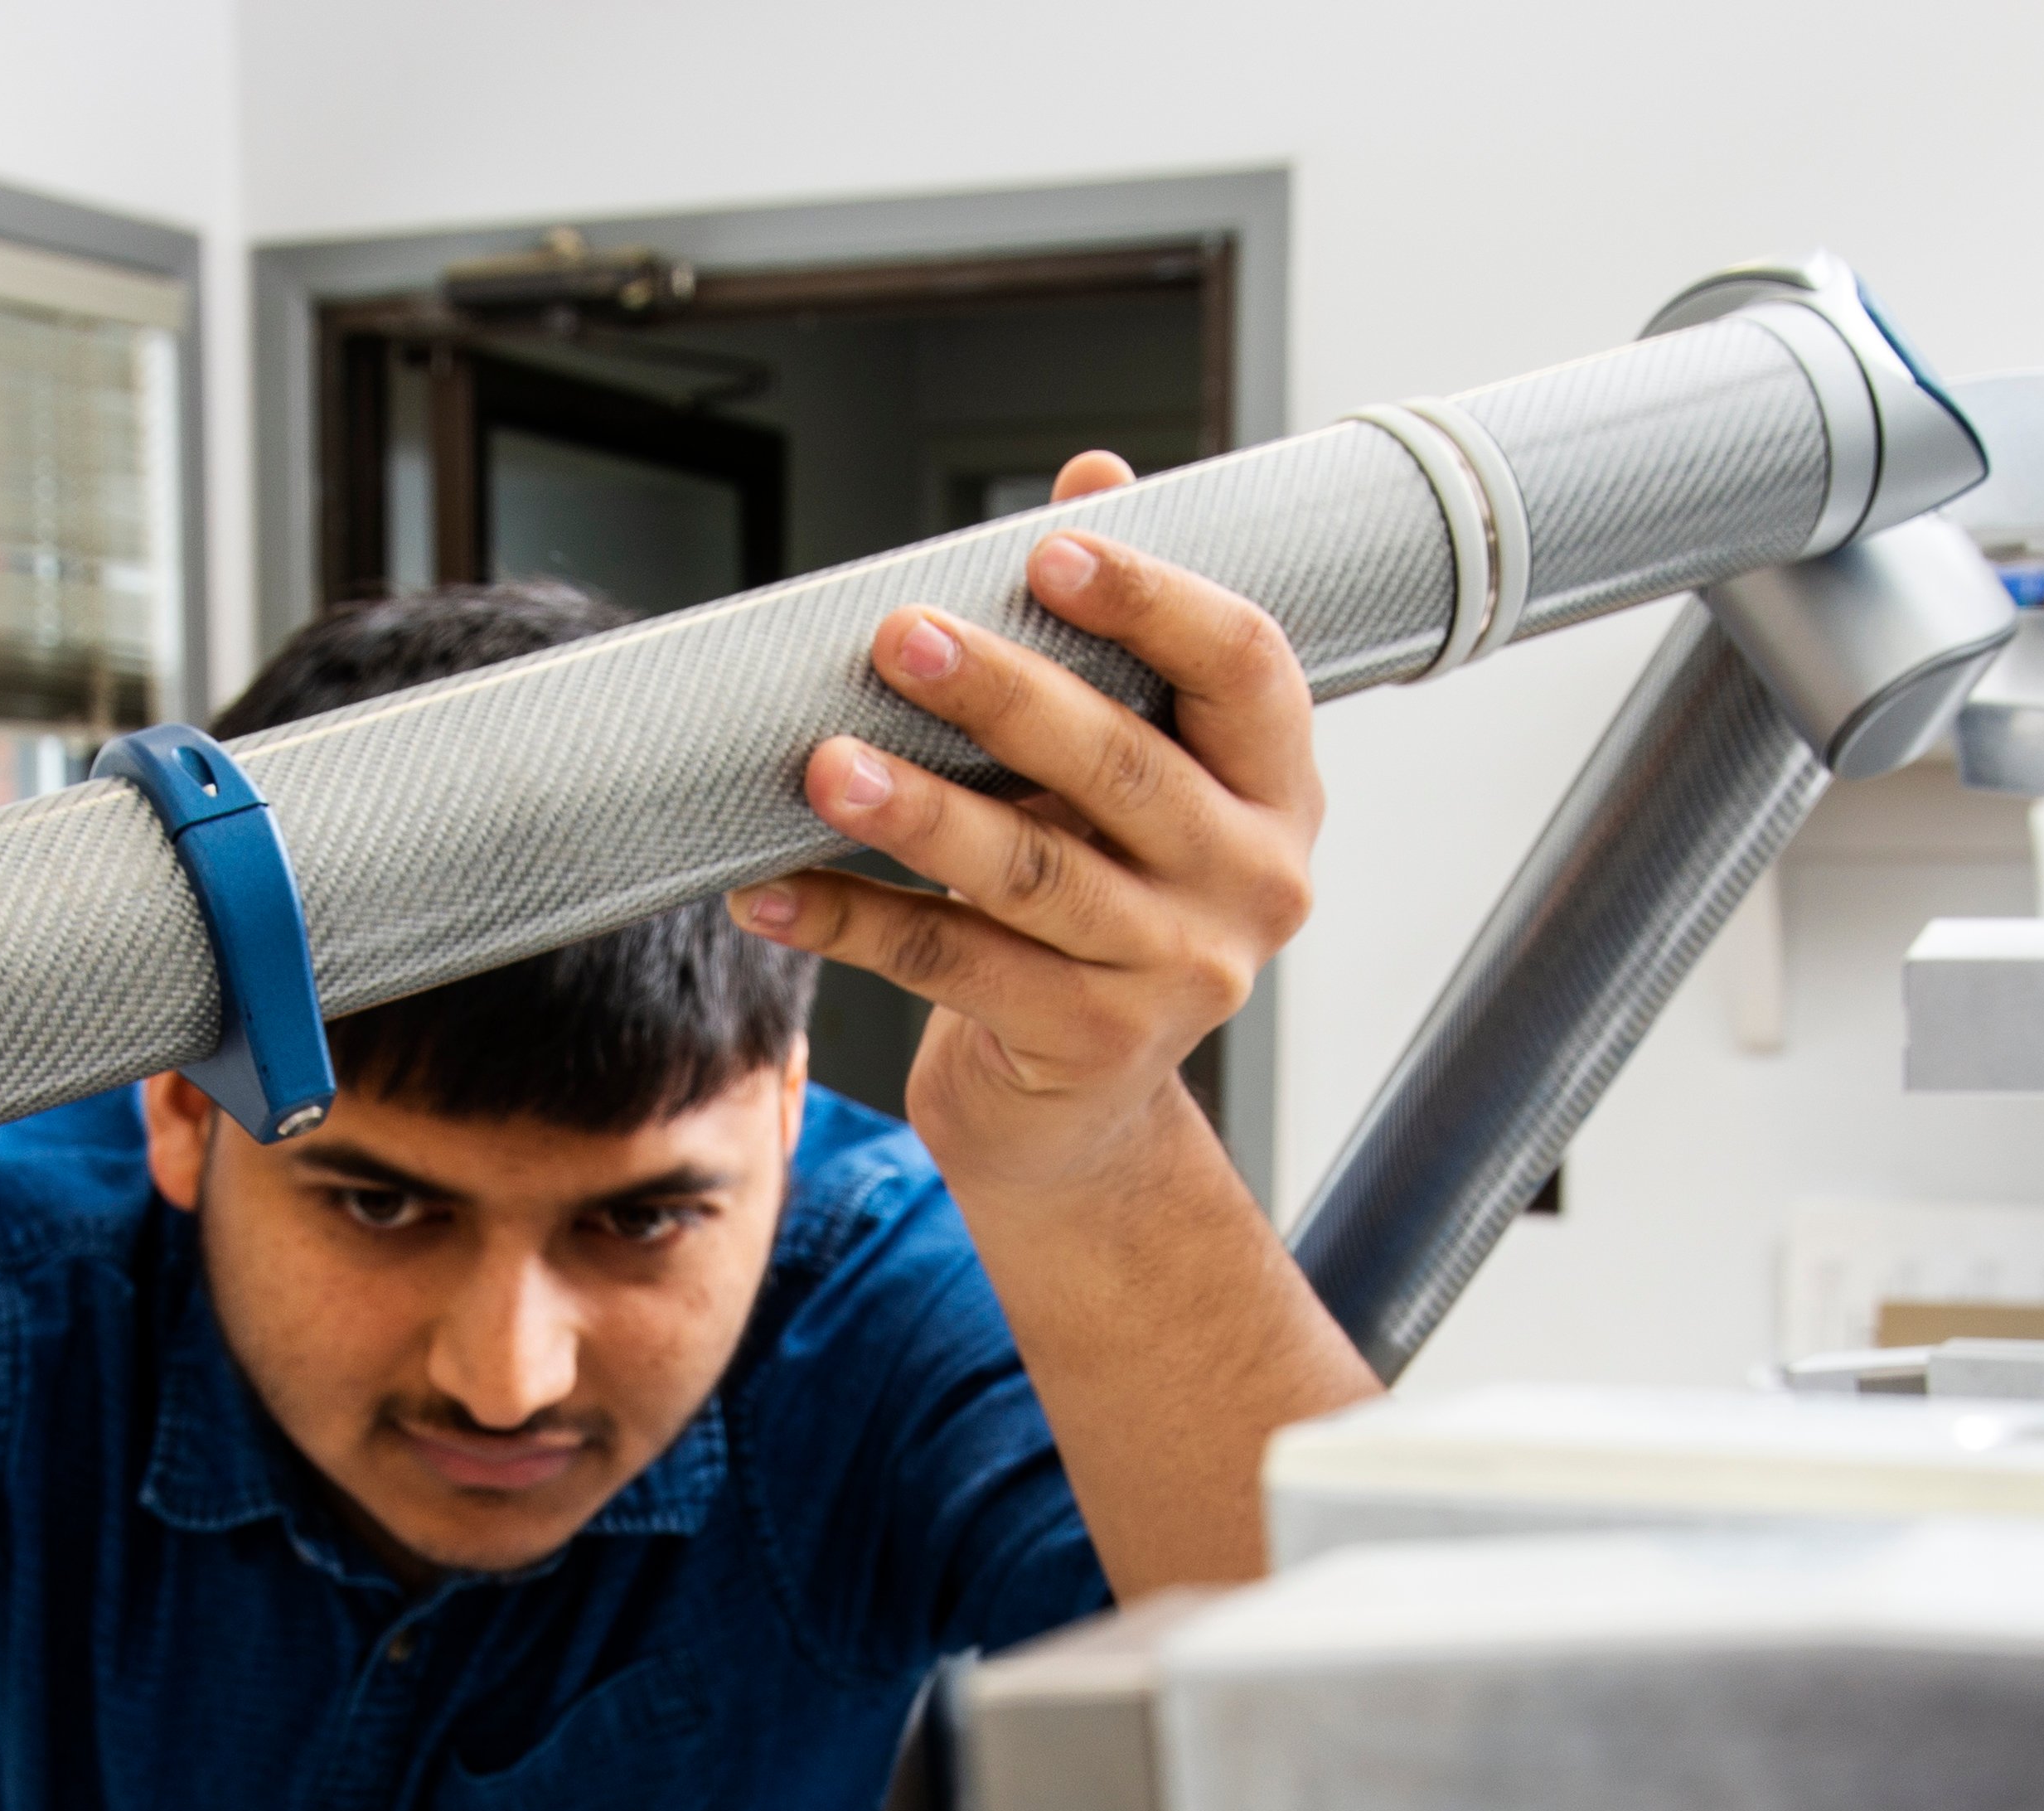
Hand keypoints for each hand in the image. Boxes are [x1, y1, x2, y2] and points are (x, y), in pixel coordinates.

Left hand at [728, 449, 1319, 1207]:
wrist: (1075, 1105)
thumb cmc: (1094, 900)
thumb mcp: (1123, 772)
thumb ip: (1115, 636)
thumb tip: (1093, 471)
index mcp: (1276, 785)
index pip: (1246, 665)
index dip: (1153, 601)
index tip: (1049, 549)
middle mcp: (1253, 880)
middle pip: (1120, 765)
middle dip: (1002, 693)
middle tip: (896, 634)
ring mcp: (1179, 973)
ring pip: (1030, 872)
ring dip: (916, 813)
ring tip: (822, 765)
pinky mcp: (1092, 1047)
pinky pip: (951, 966)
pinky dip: (849, 924)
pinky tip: (767, 890)